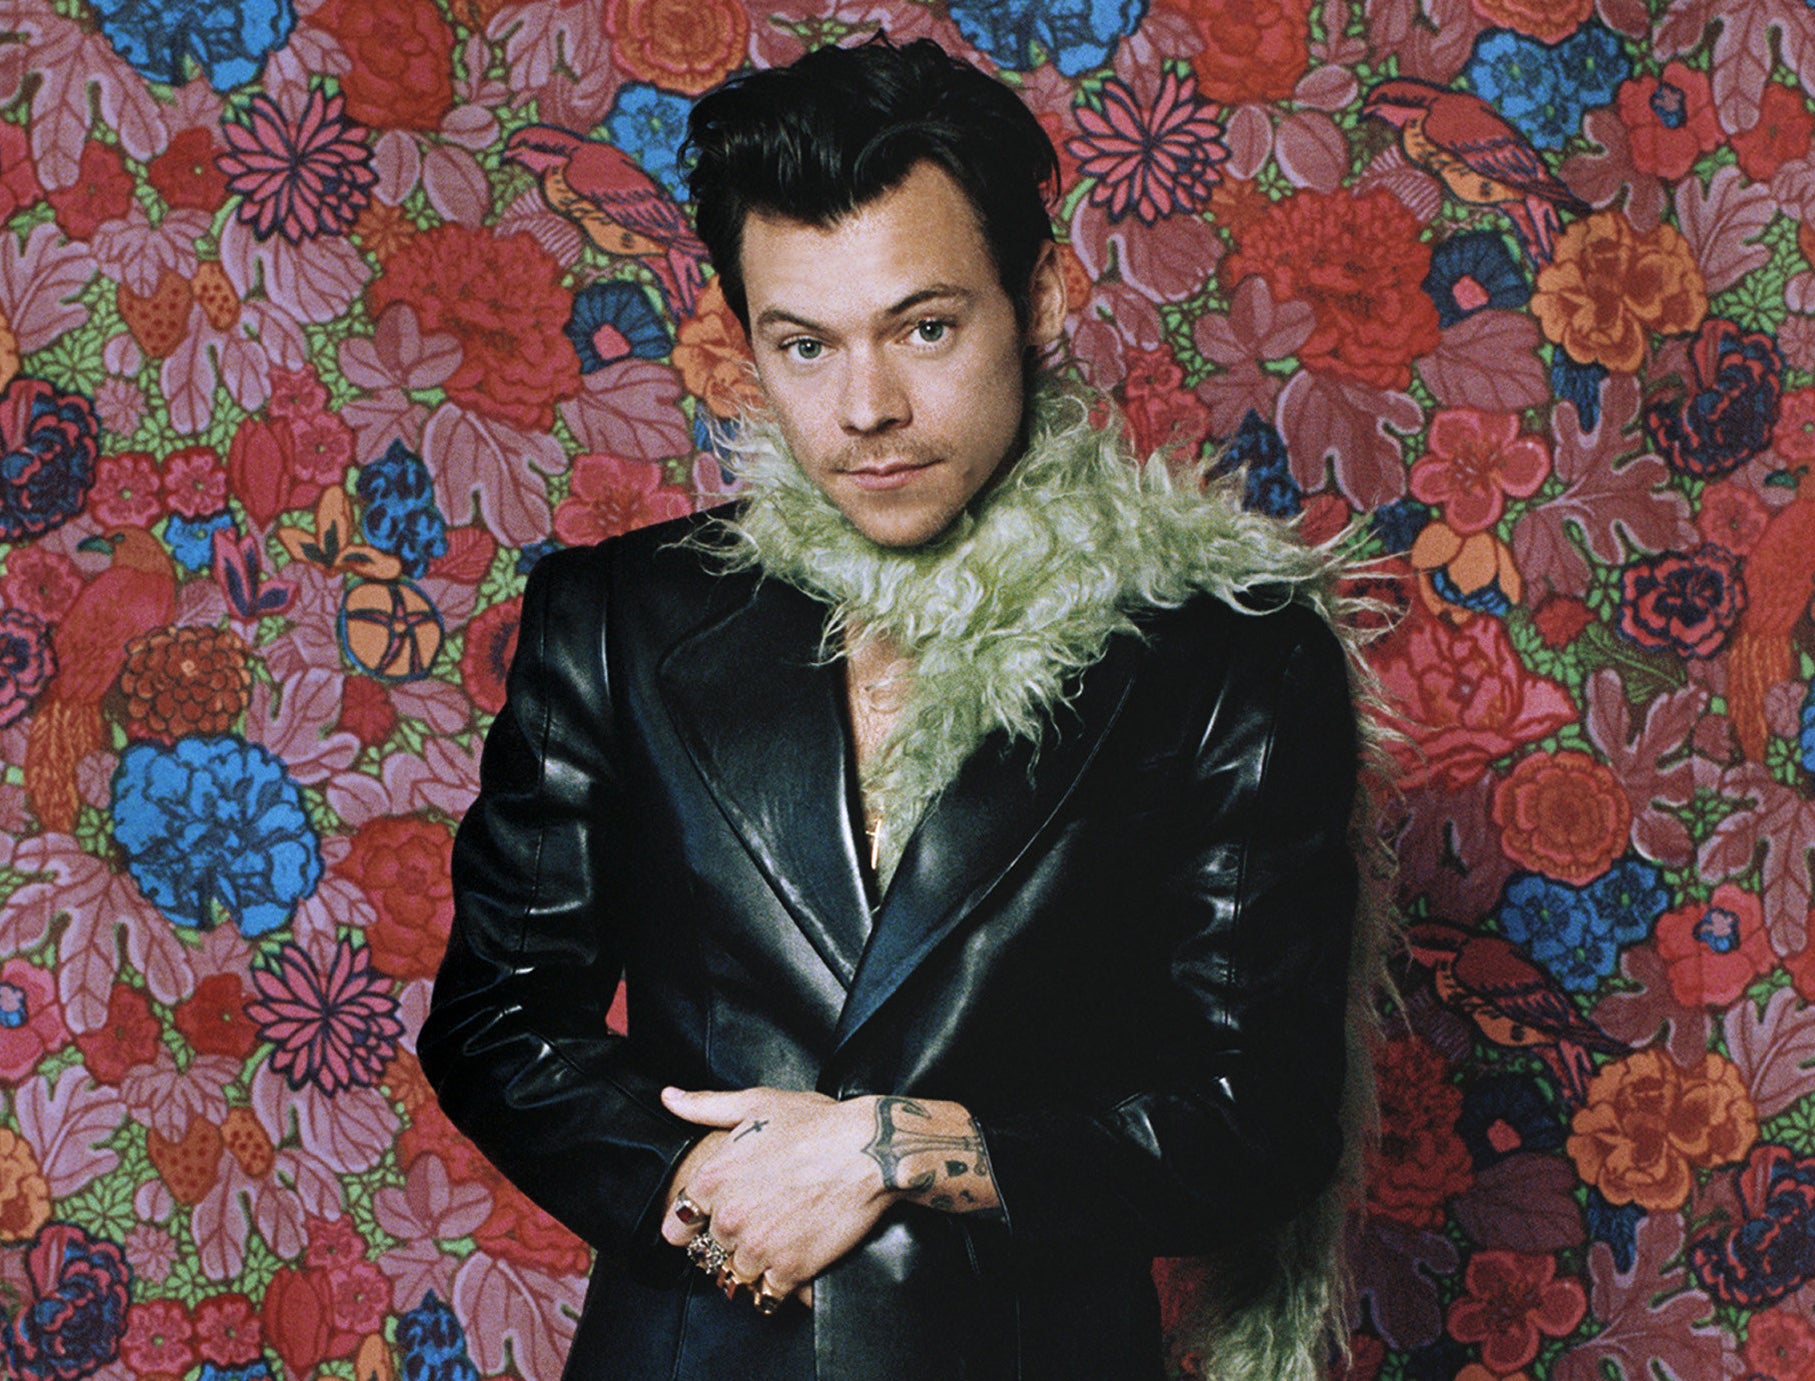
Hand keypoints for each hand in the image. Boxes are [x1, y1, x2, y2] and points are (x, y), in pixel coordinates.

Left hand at [658, 1086, 888, 1302]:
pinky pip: (767, 1294)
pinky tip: (792, 1262)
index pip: (677, 1227)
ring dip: (752, 1266)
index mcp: (713, 1180)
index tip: (711, 1223)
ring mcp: (758, 1247)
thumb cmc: (816, 1124)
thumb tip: (669, 1097)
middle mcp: (729, 1217)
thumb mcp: (756, 1103)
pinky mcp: (789, 1270)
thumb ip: (705, 1105)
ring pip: (736, 1276)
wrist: (870, 1150)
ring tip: (776, 1244)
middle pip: (710, 1253)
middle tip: (757, 1226)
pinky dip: (778, 1285)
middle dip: (728, 1243)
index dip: (694, 1226)